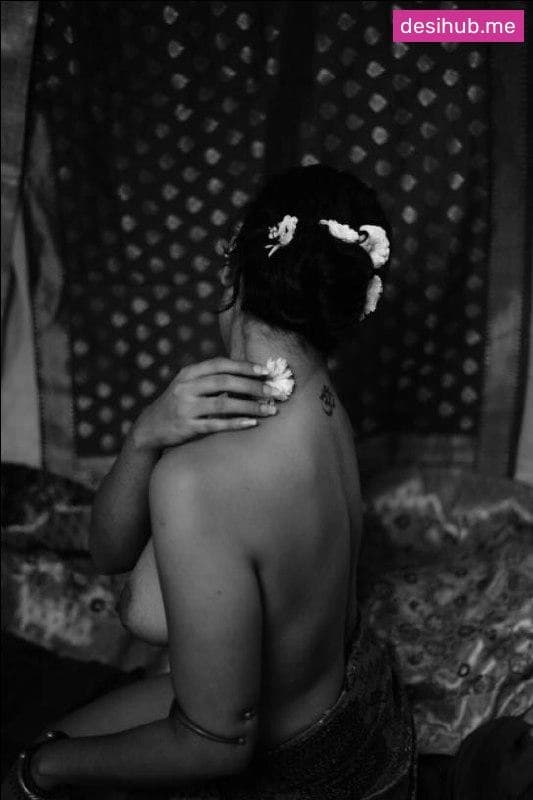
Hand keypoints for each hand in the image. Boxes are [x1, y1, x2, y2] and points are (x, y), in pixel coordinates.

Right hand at [131, 357, 275, 449]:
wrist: (150, 428)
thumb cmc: (178, 404)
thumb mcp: (188, 385)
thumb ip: (211, 379)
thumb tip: (249, 375)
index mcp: (188, 373)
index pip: (219, 365)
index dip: (243, 366)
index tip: (265, 371)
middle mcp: (185, 387)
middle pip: (224, 382)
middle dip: (252, 386)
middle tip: (274, 391)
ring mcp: (185, 407)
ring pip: (222, 403)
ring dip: (250, 406)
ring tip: (270, 409)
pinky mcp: (187, 427)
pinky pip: (215, 424)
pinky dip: (235, 423)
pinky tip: (252, 423)